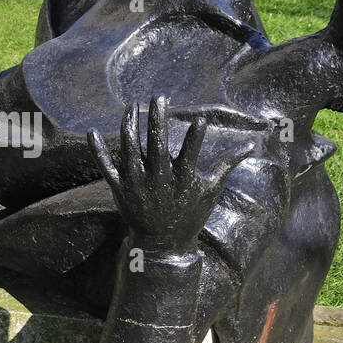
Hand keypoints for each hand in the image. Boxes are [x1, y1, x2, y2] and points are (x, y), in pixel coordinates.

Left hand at [87, 96, 255, 255]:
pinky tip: (92, 132)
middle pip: (157, 143)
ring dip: (129, 124)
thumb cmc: (190, 215)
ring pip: (130, 148)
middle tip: (159, 98)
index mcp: (182, 178)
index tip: (200, 120)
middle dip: (158, 119)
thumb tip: (250, 147)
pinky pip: (106, 166)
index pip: (191, 152)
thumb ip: (227, 165)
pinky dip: (98, 150)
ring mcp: (137, 182)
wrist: (162, 245)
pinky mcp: (120, 189)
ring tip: (131, 106)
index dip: (196, 137)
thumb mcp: (211, 191)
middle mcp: (158, 178)